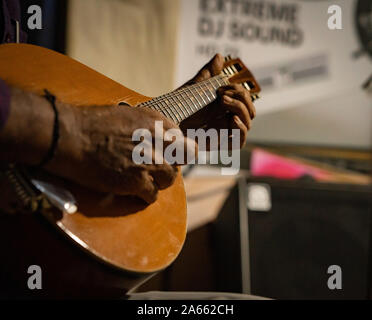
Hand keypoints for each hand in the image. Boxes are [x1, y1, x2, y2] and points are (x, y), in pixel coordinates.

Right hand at [46, 104, 189, 203]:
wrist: (70, 137)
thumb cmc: (91, 124)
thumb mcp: (127, 115)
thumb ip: (148, 127)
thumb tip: (159, 138)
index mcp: (156, 121)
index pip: (182, 138)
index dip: (175, 149)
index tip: (168, 155)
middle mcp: (157, 140)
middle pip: (182, 159)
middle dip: (170, 164)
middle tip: (158, 168)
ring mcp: (149, 162)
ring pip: (169, 179)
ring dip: (158, 181)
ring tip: (143, 180)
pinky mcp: (137, 182)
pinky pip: (152, 195)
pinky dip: (144, 196)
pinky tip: (133, 191)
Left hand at [179, 53, 255, 148]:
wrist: (168, 121)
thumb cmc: (180, 105)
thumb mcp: (196, 86)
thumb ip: (209, 73)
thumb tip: (219, 56)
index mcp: (226, 105)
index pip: (246, 99)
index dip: (240, 91)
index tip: (221, 88)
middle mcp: (228, 118)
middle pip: (250, 110)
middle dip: (242, 98)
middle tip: (222, 95)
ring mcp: (225, 131)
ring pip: (248, 123)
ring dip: (241, 109)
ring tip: (224, 101)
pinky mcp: (221, 143)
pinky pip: (240, 141)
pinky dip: (241, 130)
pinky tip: (232, 119)